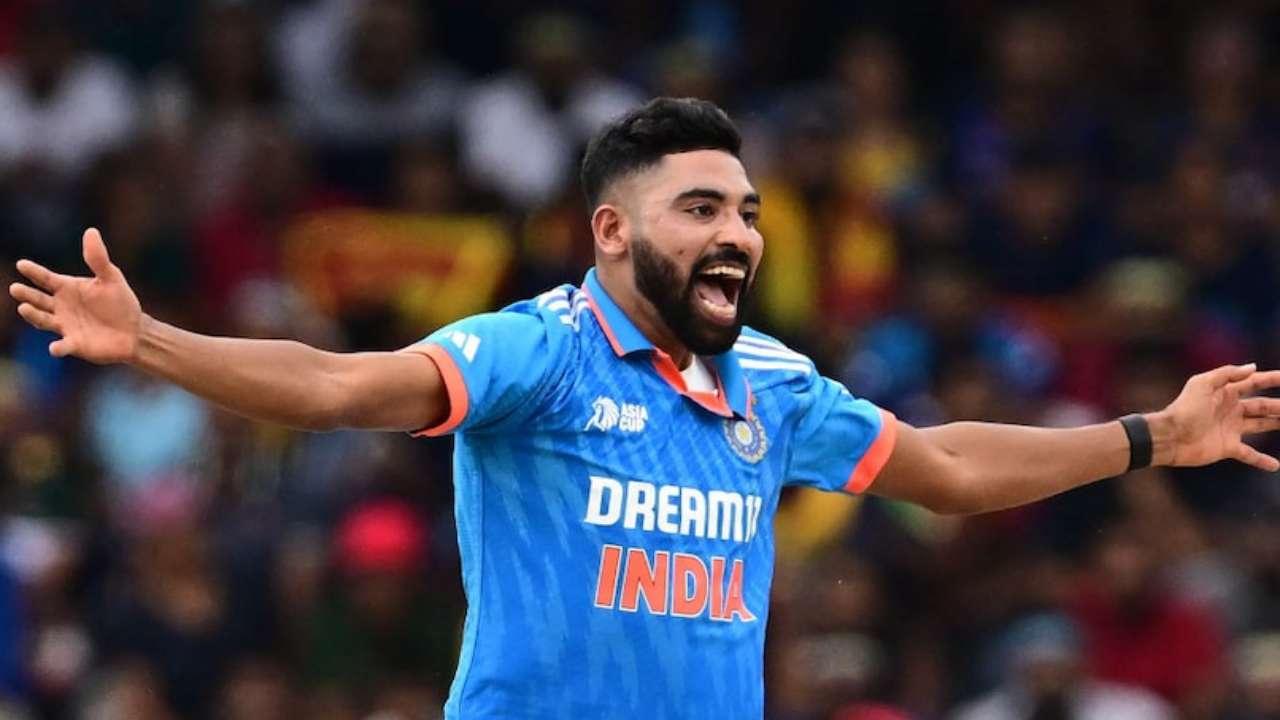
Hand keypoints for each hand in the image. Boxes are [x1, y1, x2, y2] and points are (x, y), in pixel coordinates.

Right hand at [8, 228, 142, 363]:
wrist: (134, 331)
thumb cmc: (120, 303)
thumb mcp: (111, 278)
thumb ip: (98, 258)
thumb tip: (91, 231)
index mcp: (67, 288)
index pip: (45, 278)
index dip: (33, 272)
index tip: (22, 264)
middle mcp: (60, 307)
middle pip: (38, 299)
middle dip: (26, 294)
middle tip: (15, 288)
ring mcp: (64, 326)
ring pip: (42, 320)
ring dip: (33, 315)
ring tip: (25, 308)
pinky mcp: (74, 344)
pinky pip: (62, 346)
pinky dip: (58, 348)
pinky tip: (55, 348)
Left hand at [1152, 363, 1279, 471]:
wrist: (1169, 437)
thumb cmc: (1184, 408)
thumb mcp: (1202, 384)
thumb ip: (1227, 374)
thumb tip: (1253, 367)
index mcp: (1225, 393)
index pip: (1254, 383)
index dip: (1272, 379)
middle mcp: (1231, 409)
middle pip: (1263, 405)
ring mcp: (1230, 428)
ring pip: (1261, 425)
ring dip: (1278, 424)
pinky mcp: (1227, 447)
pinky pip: (1250, 454)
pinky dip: (1262, 460)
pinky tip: (1275, 465)